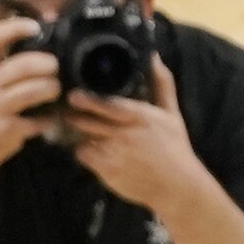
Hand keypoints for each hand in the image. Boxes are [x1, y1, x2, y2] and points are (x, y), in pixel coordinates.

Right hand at [0, 16, 63, 170]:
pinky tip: (50, 116)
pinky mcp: (6, 129)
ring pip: (32, 91)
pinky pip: (36, 120)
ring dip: (51, 88)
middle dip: (46, 64)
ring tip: (55, 90)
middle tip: (55, 67)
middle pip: (21, 66)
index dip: (14, 28)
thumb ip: (9, 59)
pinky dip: (49, 118)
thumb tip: (45, 27)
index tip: (35, 27)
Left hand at [57, 88, 208, 220]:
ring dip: (78, 133)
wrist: (177, 187)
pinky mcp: (107, 172)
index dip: (88, 99)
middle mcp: (125, 135)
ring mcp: (114, 155)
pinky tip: (88, 146)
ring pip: (83, 139)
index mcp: (140, 117)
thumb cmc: (174, 147)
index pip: (109, 105)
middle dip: (74, 114)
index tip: (74, 94)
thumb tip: (154, 56)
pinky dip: (83, 150)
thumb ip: (162, 84)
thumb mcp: (171, 114)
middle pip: (89, 122)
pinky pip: (85, 157)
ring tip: (73, 127)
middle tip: (66, 108)